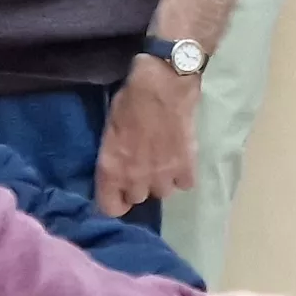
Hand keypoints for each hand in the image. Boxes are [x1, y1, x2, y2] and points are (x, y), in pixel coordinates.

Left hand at [98, 61, 201, 215]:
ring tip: (163, 163)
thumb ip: (113, 156)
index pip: (110, 208)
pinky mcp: (186, 167)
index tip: (119, 192)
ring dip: (162, 180)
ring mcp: (163, 175)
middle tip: (142, 168)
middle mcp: (135, 179)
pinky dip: (183, 175)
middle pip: (138, 198)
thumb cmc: (130, 101)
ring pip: (162, 192)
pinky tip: (180, 160)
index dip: (114, 201)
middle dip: (139, 185)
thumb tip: (118, 167)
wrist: (164, 86)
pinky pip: (185, 184)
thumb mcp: (109, 130)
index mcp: (111, 169)